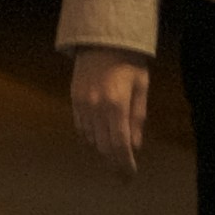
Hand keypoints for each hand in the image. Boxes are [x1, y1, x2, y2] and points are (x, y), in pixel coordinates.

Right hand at [69, 54, 150, 175]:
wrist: (102, 37)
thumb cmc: (129, 61)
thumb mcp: (141, 86)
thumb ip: (137, 118)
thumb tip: (134, 146)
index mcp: (116, 104)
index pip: (119, 144)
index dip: (124, 164)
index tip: (129, 176)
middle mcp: (96, 107)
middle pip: (103, 147)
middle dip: (114, 162)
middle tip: (123, 174)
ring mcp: (82, 104)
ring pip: (91, 139)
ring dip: (103, 149)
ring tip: (114, 154)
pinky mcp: (73, 99)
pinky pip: (81, 128)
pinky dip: (91, 137)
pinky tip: (100, 138)